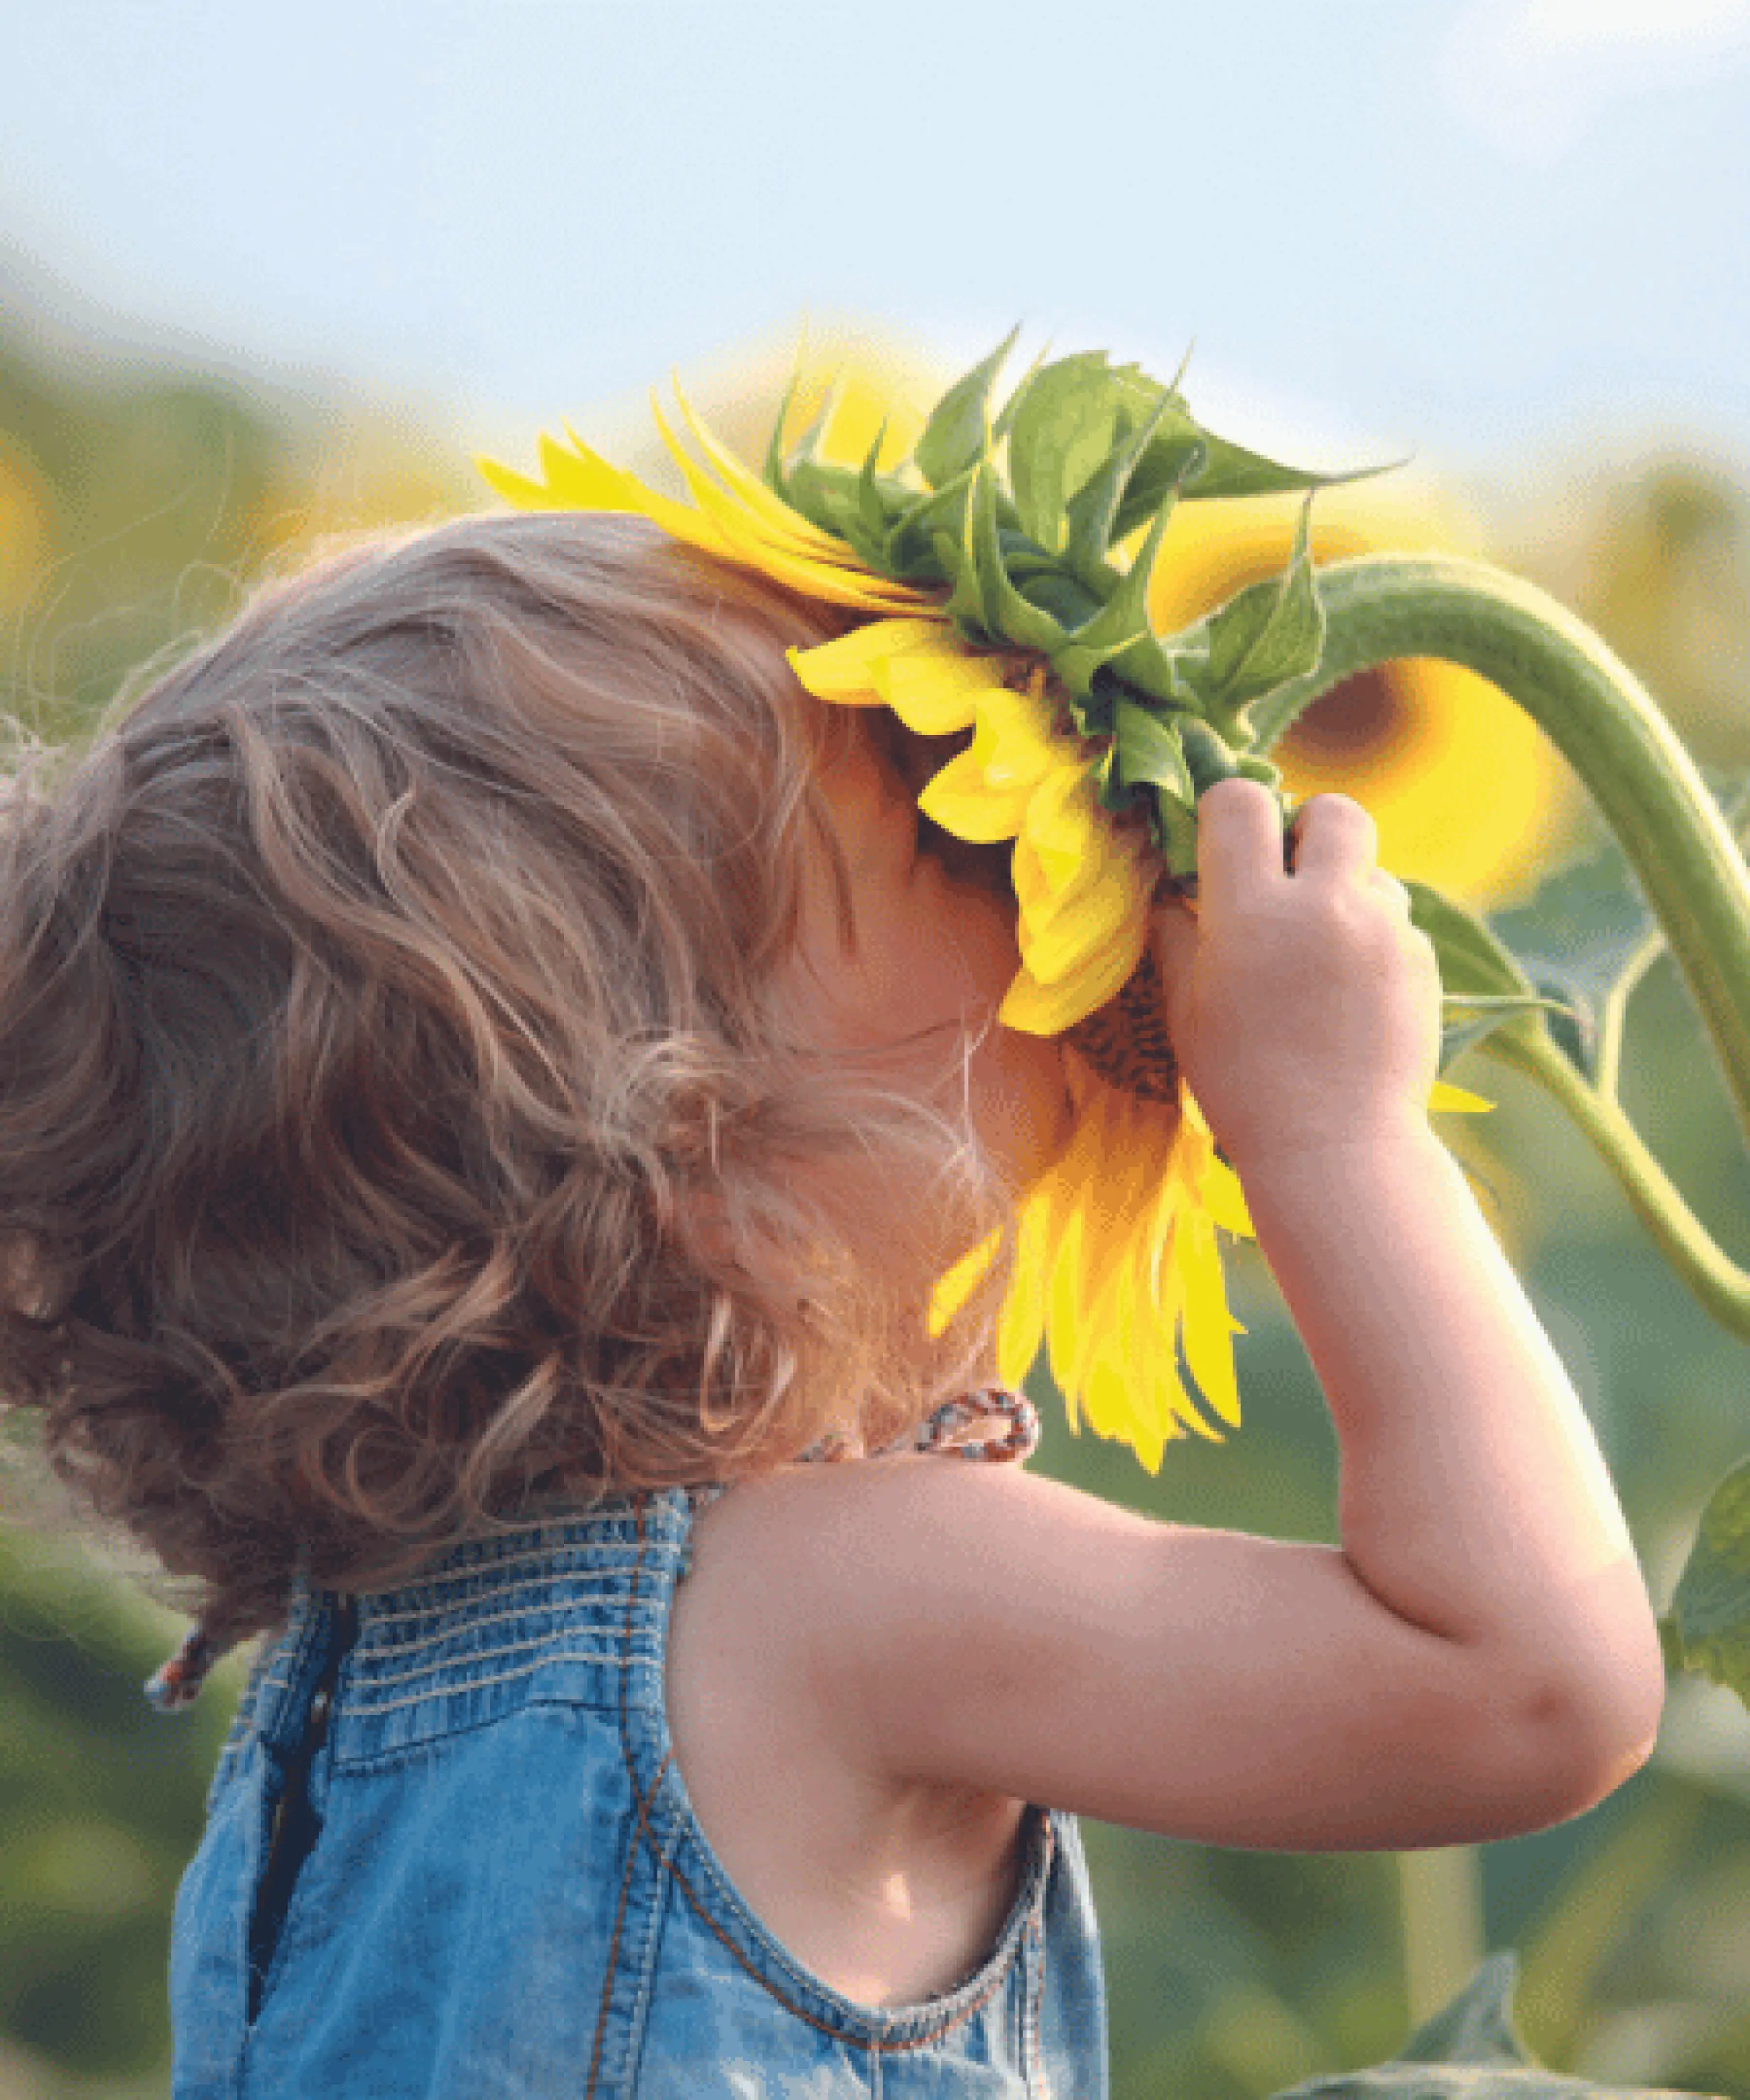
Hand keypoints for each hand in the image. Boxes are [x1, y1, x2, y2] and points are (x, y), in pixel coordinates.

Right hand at [1148, 781, 1442, 1170]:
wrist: (1336, 1148)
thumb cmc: (1242, 1085)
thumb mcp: (1187, 1010)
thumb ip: (1176, 936)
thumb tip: (1170, 893)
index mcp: (1252, 911)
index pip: (1241, 803)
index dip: (1227, 813)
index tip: (1222, 846)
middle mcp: (1326, 904)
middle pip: (1333, 811)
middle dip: (1308, 831)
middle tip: (1289, 880)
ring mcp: (1384, 930)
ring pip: (1372, 870)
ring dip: (1346, 893)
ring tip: (1322, 956)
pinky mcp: (1422, 960)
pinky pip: (1397, 921)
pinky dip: (1373, 941)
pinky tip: (1351, 996)